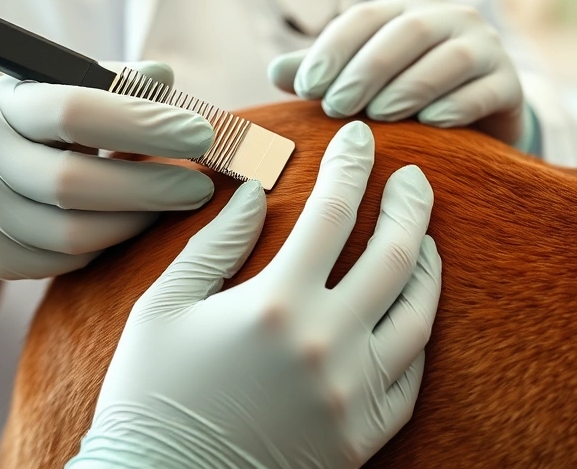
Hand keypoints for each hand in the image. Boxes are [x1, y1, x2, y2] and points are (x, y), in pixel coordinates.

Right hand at [0, 62, 214, 291]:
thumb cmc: (40, 126)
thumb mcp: (62, 90)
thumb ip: (113, 82)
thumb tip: (161, 78)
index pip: (72, 111)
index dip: (142, 123)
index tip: (199, 132)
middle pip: (72, 182)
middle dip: (150, 185)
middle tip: (201, 185)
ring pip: (75, 233)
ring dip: (137, 219)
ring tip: (174, 202)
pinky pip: (69, 260)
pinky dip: (109, 242)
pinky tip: (132, 222)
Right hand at [67, 121, 442, 468]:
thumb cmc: (149, 393)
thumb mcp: (164, 307)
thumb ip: (216, 243)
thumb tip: (254, 190)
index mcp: (276, 305)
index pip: (333, 212)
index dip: (352, 166)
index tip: (360, 138)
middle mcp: (327, 347)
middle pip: (394, 257)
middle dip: (411, 206)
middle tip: (415, 177)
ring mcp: (352, 396)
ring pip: (418, 316)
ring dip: (427, 267)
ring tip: (423, 239)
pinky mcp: (361, 438)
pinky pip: (411, 378)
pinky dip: (416, 337)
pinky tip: (410, 312)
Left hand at [269, 0, 527, 146]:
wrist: (477, 121)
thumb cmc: (406, 98)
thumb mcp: (363, 83)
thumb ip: (321, 75)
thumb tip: (276, 71)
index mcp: (408, 8)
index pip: (363, 18)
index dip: (332, 50)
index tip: (305, 89)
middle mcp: (451, 18)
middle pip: (407, 32)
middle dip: (367, 68)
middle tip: (337, 106)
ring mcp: (487, 48)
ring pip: (450, 59)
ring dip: (410, 86)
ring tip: (378, 116)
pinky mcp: (509, 85)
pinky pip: (484, 91)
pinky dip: (455, 106)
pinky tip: (429, 125)